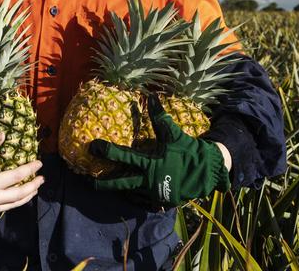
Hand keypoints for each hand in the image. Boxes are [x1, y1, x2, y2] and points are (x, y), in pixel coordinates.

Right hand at [0, 132, 43, 216]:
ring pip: (12, 205)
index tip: (39, 163)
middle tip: (42, 179)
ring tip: (34, 189)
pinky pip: (2, 209)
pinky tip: (16, 196)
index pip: (16, 177)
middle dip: (33, 186)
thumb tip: (4, 135)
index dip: (30, 170)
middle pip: (19, 195)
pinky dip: (12, 203)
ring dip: (25, 197)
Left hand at [90, 113, 228, 206]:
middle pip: (122, 183)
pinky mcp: (162, 201)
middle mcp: (149, 180)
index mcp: (150, 163)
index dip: (107, 151)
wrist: (207, 172)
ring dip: (120, 191)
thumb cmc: (188, 151)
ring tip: (107, 187)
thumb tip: (151, 97)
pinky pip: (145, 200)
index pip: (123, 156)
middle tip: (90, 182)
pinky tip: (131, 193)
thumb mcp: (174, 134)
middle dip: (104, 184)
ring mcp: (155, 193)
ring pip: (132, 193)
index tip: (92, 147)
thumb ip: (160, 117)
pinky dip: (137, 197)